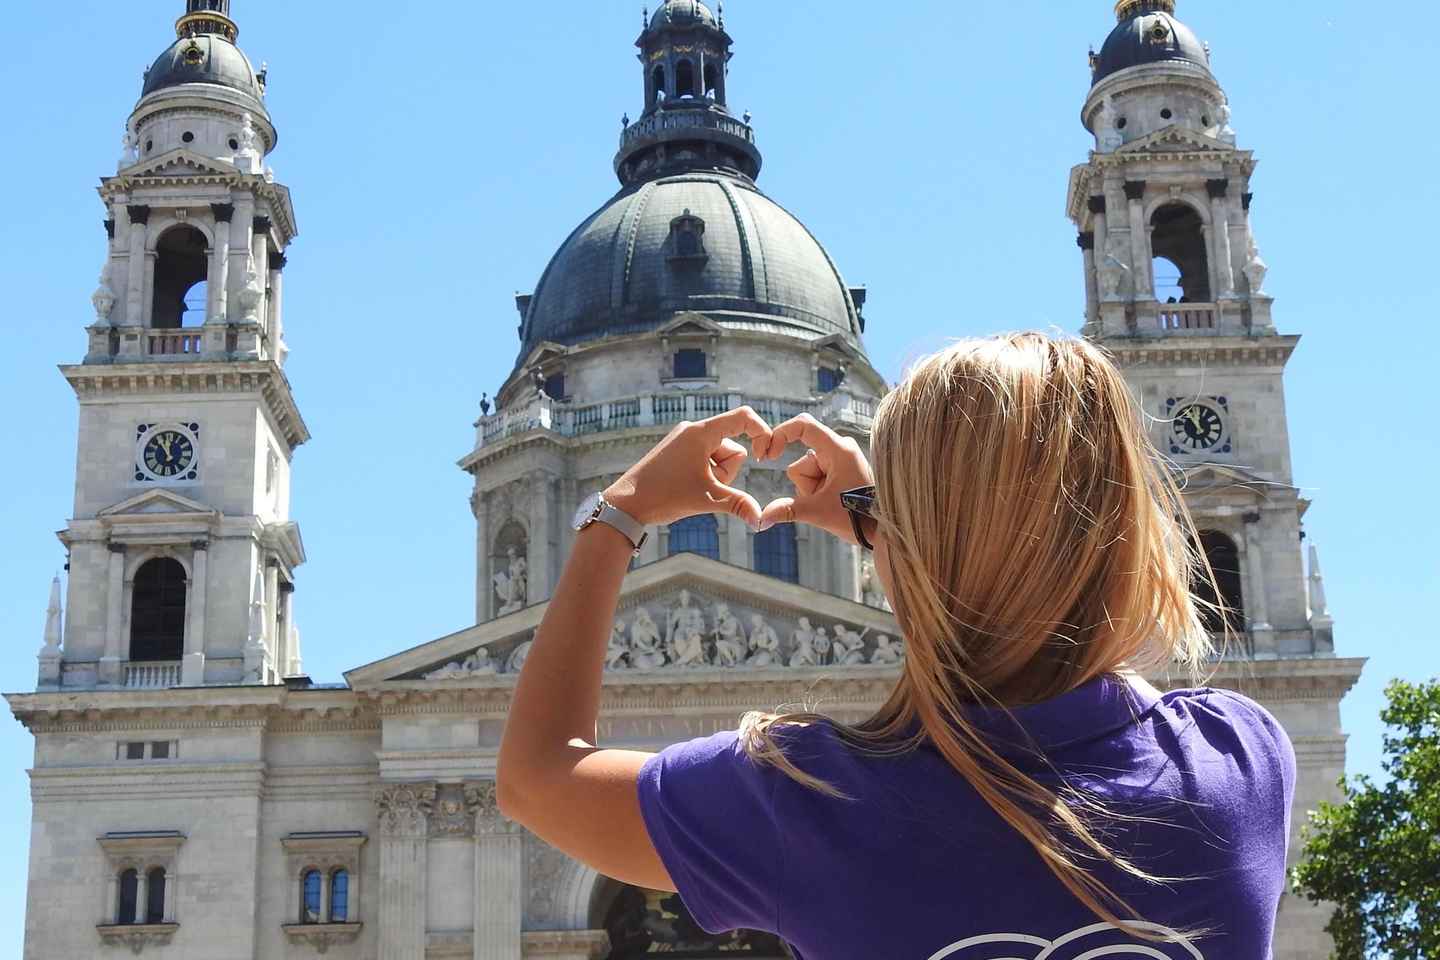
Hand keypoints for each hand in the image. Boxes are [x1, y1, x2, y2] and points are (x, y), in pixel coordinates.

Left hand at [604, 406, 772, 528]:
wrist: (626, 504)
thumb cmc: (664, 496)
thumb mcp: (707, 500)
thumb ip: (739, 505)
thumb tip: (760, 520)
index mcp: (701, 432)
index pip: (743, 417)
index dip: (761, 433)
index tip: (765, 457)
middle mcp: (692, 430)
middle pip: (733, 447)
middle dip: (727, 472)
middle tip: (704, 486)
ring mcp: (683, 440)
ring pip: (719, 458)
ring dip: (715, 476)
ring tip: (691, 488)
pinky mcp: (677, 452)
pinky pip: (704, 461)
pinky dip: (704, 476)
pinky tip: (685, 488)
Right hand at [756, 414, 873, 542]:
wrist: (882, 531)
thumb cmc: (858, 519)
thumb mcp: (819, 513)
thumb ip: (788, 510)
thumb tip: (762, 518)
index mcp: (838, 450)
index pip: (803, 425)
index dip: (781, 434)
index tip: (768, 454)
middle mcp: (841, 449)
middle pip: (802, 461)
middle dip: (805, 484)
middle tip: (824, 500)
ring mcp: (841, 459)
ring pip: (807, 472)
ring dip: (812, 491)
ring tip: (833, 503)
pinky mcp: (841, 469)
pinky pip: (817, 477)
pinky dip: (818, 492)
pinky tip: (834, 502)